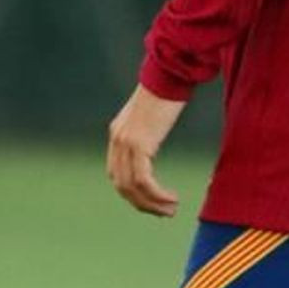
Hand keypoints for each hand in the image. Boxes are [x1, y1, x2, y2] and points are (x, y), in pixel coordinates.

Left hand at [106, 85, 185, 217]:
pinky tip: (171, 198)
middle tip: (164, 213)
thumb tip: (154, 143)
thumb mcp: (152, 115)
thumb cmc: (168, 91)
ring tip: (171, 210)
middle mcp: (117, 139)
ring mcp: (126, 142)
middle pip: (121, 185)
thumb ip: (148, 132)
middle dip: (142, 204)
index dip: (133, 194)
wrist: (169, 74)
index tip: (153, 202)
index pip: (117, 174)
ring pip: (132, 187)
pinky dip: (156, 194)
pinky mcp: (139, 144)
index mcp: (118, 133)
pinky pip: (143, 180)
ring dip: (152, 204)